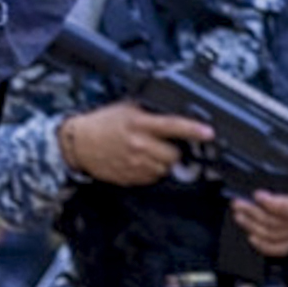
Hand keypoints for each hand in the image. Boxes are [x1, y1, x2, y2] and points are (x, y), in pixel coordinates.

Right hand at [61, 102, 215, 186]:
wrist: (78, 143)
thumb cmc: (104, 123)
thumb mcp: (128, 108)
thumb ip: (151, 110)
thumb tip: (176, 109)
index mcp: (140, 123)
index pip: (172, 126)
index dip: (193, 130)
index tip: (209, 132)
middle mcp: (138, 145)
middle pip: (173, 154)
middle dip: (174, 150)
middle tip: (164, 143)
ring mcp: (133, 164)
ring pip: (164, 169)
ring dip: (163, 162)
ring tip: (149, 151)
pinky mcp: (129, 178)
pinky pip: (152, 178)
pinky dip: (151, 171)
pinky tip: (140, 161)